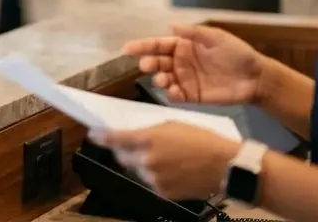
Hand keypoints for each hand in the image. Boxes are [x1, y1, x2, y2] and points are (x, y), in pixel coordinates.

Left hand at [89, 122, 238, 200]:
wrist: (224, 166)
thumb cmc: (202, 139)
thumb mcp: (173, 125)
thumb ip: (150, 131)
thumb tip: (133, 134)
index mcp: (148, 139)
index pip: (114, 139)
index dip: (100, 137)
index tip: (93, 134)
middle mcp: (146, 160)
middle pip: (122, 156)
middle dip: (124, 150)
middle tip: (132, 145)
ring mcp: (153, 178)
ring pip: (137, 170)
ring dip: (141, 163)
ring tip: (162, 158)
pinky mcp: (162, 192)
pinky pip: (150, 182)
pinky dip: (155, 176)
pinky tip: (170, 170)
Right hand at [123, 24, 264, 105]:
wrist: (256, 78)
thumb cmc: (238, 54)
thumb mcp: (217, 38)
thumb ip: (194, 33)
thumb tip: (171, 26)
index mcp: (184, 46)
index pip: (159, 45)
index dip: (143, 46)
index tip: (127, 49)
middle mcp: (181, 62)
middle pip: (158, 62)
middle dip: (149, 63)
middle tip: (146, 66)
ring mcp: (186, 79)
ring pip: (164, 79)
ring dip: (159, 79)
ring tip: (162, 80)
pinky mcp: (192, 96)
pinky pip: (176, 95)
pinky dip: (170, 94)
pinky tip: (172, 92)